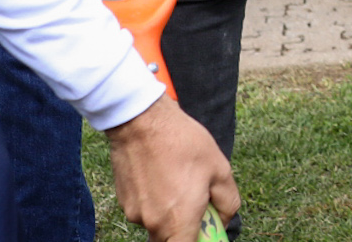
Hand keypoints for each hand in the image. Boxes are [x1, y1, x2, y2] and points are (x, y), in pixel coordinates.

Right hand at [105, 94, 237, 241]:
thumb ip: (227, 202)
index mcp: (177, 221)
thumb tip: (223, 220)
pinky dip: (157, 198)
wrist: (142, 122)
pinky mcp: (124, 200)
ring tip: (179, 176)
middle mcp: (152, 224)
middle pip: (170, 239)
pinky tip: (163, 172)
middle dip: (186, 226)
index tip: (208, 231)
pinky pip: (145, 209)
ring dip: (171, 210)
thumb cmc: (184, 143)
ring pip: (158, 223)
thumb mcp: (219, 169)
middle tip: (198, 202)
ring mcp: (134, 213)